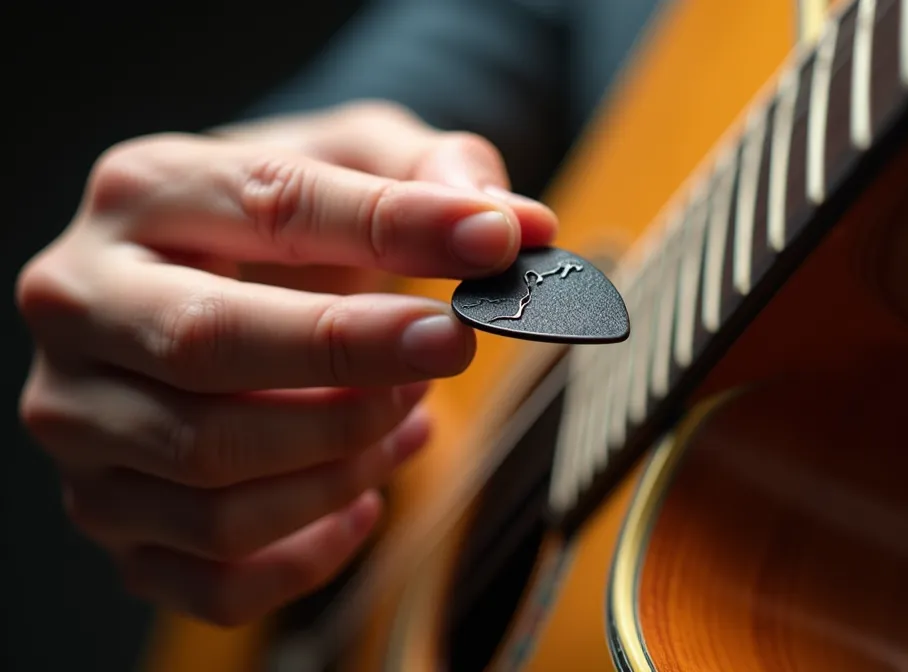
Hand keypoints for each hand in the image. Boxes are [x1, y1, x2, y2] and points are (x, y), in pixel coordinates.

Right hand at [15, 101, 557, 625]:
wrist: (208, 278)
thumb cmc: (287, 218)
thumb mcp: (358, 157)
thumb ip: (434, 174)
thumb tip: (518, 226)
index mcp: (140, 194)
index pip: (267, 206)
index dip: (390, 229)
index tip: (492, 244)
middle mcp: (82, 306)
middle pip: (206, 347)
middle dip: (353, 355)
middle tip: (455, 343)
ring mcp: (81, 423)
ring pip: (214, 476)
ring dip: (346, 455)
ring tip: (409, 410)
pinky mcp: (109, 517)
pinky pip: (215, 575)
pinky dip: (312, 550)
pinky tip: (367, 495)